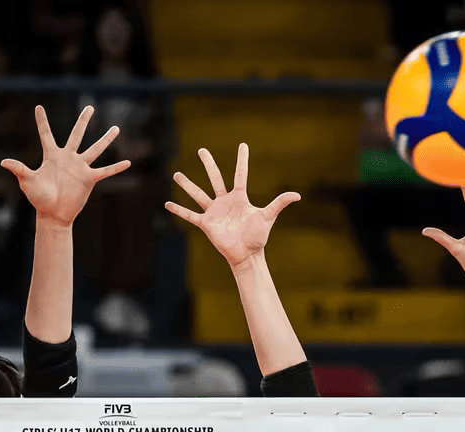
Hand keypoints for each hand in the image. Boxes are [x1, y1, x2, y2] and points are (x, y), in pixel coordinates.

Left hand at [2, 105, 129, 226]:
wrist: (53, 214)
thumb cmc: (38, 198)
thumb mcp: (28, 182)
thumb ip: (19, 169)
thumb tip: (4, 162)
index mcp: (52, 156)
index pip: (46, 134)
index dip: (42, 121)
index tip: (38, 107)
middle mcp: (68, 158)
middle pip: (77, 135)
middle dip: (83, 121)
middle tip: (90, 107)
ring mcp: (80, 167)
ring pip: (95, 149)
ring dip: (105, 140)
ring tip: (116, 129)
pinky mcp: (89, 179)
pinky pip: (105, 171)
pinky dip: (116, 168)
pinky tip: (128, 162)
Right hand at [165, 143, 299, 268]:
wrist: (246, 254)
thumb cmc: (258, 237)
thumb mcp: (268, 216)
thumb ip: (279, 203)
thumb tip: (297, 195)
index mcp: (239, 198)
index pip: (240, 174)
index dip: (242, 160)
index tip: (243, 144)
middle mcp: (225, 202)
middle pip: (215, 178)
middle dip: (208, 164)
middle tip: (201, 150)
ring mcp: (214, 212)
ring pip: (198, 194)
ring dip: (187, 185)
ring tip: (176, 174)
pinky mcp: (206, 224)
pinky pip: (190, 215)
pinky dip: (179, 210)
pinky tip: (167, 203)